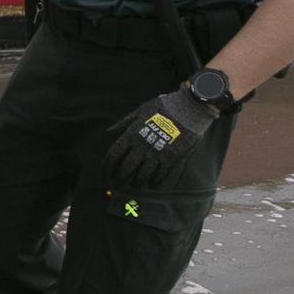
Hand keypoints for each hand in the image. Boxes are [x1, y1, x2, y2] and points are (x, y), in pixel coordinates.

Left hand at [102, 86, 217, 189]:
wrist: (189, 107)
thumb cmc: (163, 107)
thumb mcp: (140, 111)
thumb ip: (124, 123)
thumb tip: (108, 132)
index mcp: (132, 134)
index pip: (113, 155)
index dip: (107, 167)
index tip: (104, 175)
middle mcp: (142, 146)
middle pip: (126, 168)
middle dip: (120, 179)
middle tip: (117, 186)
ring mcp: (157, 153)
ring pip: (142, 174)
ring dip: (136, 183)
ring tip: (134, 186)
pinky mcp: (172, 158)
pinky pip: (161, 174)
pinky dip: (155, 181)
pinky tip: (151, 184)